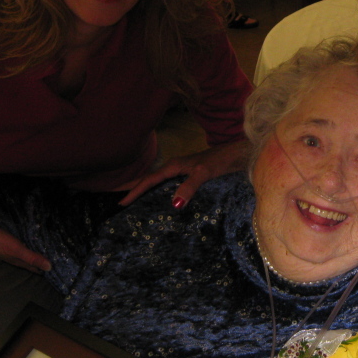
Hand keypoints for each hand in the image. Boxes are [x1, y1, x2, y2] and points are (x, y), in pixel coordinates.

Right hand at [0, 219, 51, 273]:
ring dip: (32, 257)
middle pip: (28, 263)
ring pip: (22, 257)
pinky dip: (24, 248)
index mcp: (17, 260)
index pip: (34, 267)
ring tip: (41, 257)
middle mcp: (12, 257)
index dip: (44, 269)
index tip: (55, 272)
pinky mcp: (2, 243)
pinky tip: (24, 245)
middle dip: (39, 264)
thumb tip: (49, 268)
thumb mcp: (16, 249)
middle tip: (50, 265)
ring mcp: (6, 251)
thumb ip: (32, 258)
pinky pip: (17, 248)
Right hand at [118, 139, 249, 207]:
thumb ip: (189, 187)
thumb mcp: (204, 173)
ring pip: (159, 182)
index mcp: (174, 166)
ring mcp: (183, 171)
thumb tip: (173, 205)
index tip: (120, 203)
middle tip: (118, 201)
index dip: (134, 191)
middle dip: (134, 188)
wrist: (239, 153)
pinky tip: (162, 200)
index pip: (149, 180)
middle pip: (149, 179)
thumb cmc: (222, 160)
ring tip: (133, 201)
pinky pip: (169, 185)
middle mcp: (176, 168)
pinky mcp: (192, 176)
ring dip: (146, 190)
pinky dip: (160, 192)